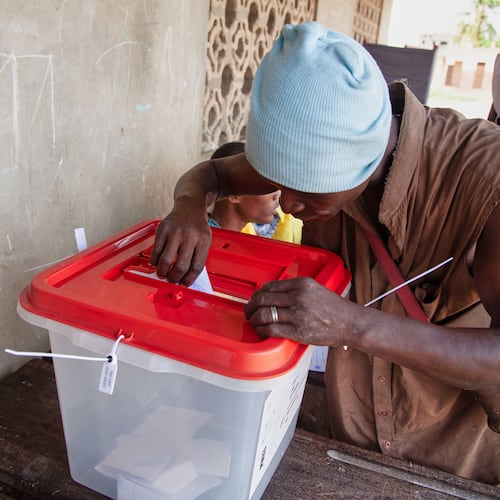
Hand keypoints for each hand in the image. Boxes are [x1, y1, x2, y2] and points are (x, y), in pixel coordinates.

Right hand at [149, 205, 211, 285]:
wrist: (190, 207)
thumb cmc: (197, 227)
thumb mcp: (204, 240)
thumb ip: (197, 257)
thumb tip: (185, 278)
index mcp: (203, 241)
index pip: (196, 267)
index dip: (189, 279)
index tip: (184, 284)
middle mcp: (190, 236)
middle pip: (181, 266)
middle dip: (175, 278)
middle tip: (172, 280)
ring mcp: (175, 232)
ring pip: (166, 260)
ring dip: (163, 272)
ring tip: (163, 274)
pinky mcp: (163, 229)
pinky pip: (156, 251)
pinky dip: (154, 261)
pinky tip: (157, 263)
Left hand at [244, 277, 358, 345]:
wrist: (349, 322)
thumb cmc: (334, 308)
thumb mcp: (315, 289)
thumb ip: (296, 289)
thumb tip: (274, 294)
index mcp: (301, 284)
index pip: (270, 286)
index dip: (258, 294)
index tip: (255, 299)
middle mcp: (298, 296)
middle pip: (263, 298)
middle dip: (251, 306)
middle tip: (249, 311)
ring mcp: (297, 313)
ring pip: (265, 314)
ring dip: (255, 318)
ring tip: (254, 321)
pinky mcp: (297, 330)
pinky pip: (271, 329)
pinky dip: (262, 330)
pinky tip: (262, 331)